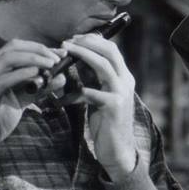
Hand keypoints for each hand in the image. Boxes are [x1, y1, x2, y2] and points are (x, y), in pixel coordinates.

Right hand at [0, 39, 65, 159]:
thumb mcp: (21, 101)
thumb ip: (39, 89)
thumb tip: (60, 78)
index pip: (16, 48)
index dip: (39, 48)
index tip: (59, 54)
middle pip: (12, 47)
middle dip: (38, 49)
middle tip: (57, 58)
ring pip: (8, 58)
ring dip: (33, 58)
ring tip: (51, 64)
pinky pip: (3, 80)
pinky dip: (21, 74)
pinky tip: (36, 74)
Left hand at [61, 32, 137, 180]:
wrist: (118, 150)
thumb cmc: (106, 122)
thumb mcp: (99, 95)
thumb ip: (92, 79)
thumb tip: (76, 60)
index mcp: (123, 77)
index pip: (111, 49)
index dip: (92, 40)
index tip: (73, 39)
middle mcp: (126, 81)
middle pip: (109, 51)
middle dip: (87, 43)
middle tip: (67, 42)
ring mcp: (122, 93)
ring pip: (103, 65)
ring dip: (83, 56)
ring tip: (66, 53)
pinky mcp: (114, 107)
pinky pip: (92, 92)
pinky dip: (76, 91)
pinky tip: (62, 98)